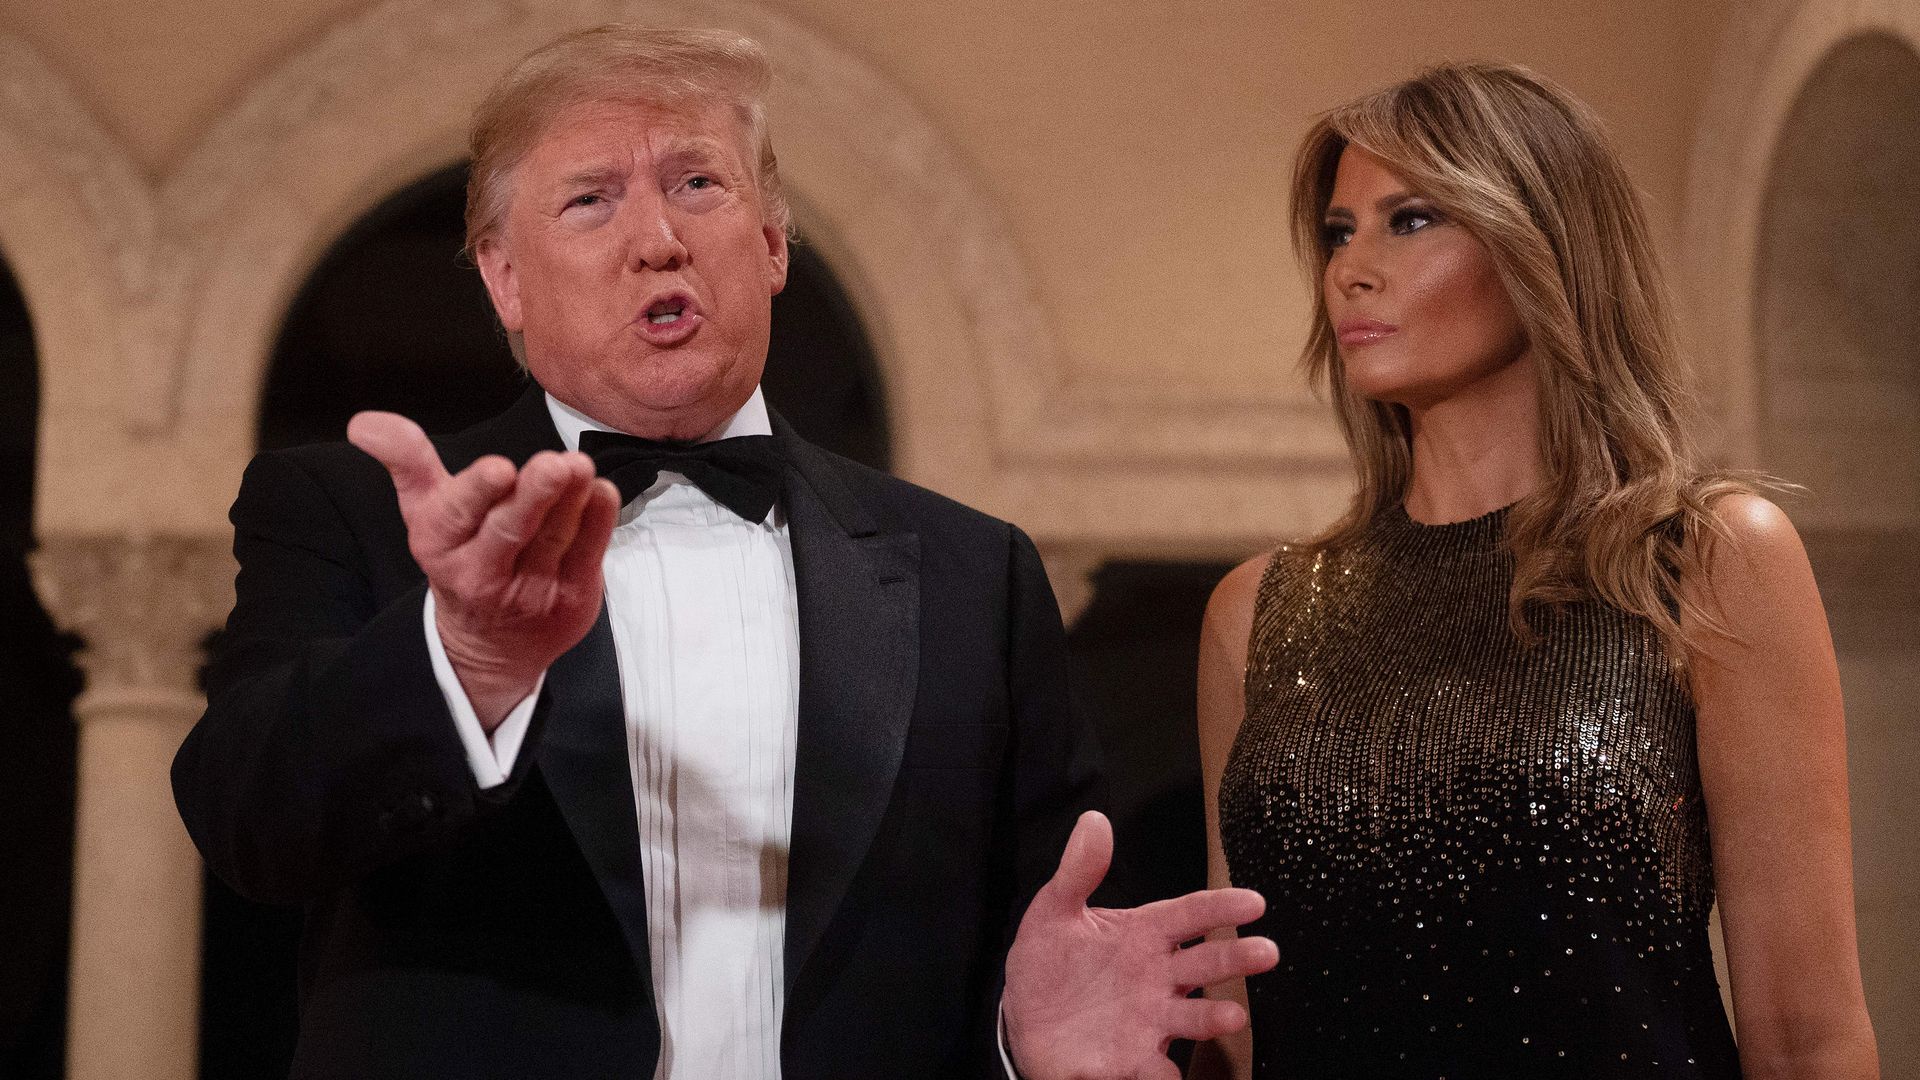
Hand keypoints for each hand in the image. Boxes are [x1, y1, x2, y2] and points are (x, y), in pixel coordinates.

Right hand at [347, 411, 618, 728]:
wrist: (490, 644)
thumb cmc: (461, 556)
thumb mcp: (425, 510)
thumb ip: (406, 461)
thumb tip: (363, 422)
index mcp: (439, 544)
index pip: (456, 513)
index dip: (478, 491)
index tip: (500, 468)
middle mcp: (481, 572)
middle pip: (510, 529)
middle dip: (535, 495)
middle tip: (558, 464)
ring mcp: (530, 591)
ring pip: (555, 537)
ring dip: (573, 499)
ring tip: (581, 466)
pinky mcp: (570, 601)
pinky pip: (588, 555)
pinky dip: (599, 521)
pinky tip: (601, 491)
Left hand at [1003, 812, 1276, 1079]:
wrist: (1025, 1020)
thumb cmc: (1049, 962)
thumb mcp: (1053, 912)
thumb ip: (1079, 871)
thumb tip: (1093, 821)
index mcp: (1144, 935)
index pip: (1191, 914)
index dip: (1221, 907)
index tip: (1254, 902)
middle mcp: (1158, 977)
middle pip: (1205, 963)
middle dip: (1236, 958)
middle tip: (1266, 952)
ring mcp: (1151, 1019)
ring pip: (1193, 1017)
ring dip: (1214, 1017)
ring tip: (1232, 1016)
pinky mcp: (1134, 1060)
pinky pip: (1156, 1070)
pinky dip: (1165, 1076)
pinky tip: (1168, 1075)